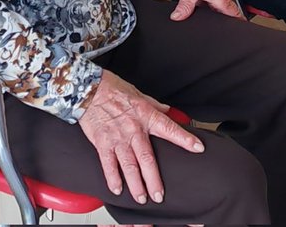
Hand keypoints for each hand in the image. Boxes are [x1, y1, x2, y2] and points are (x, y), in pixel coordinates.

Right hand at [78, 70, 203, 204]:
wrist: (86, 88)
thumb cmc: (111, 88)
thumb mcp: (138, 93)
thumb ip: (155, 106)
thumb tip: (169, 111)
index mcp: (145, 116)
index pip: (169, 128)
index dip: (184, 138)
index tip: (198, 148)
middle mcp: (133, 130)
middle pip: (147, 159)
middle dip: (154, 179)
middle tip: (159, 195)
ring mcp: (117, 138)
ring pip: (129, 166)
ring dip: (136, 184)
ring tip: (142, 198)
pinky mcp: (102, 142)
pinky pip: (108, 163)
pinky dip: (112, 177)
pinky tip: (117, 189)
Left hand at [171, 0, 241, 19]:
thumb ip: (184, 8)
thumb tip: (179, 17)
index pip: (236, 16)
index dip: (236, 25)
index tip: (233, 31)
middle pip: (227, 11)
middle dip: (219, 18)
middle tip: (210, 23)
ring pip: (220, 3)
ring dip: (211, 7)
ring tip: (201, 6)